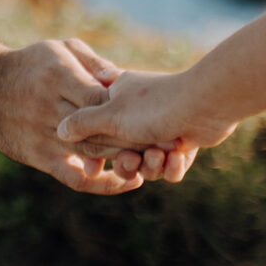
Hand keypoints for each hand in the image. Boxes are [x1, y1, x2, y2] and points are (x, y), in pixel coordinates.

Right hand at [0, 38, 165, 193]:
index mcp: (57, 77)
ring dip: (126, 159)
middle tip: (169, 142)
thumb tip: (123, 79)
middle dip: (137, 138)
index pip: (101, 100)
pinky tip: (127, 181)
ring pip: (93, 154)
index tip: (158, 114)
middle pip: (101, 130)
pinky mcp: (38, 158)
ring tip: (155, 158)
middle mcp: (49, 109)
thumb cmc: (31, 63)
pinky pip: (74, 177)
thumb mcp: (59, 48)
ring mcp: (42, 136)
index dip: (130, 111)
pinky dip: (102, 182)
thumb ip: (92, 62)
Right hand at [56, 68, 236, 179]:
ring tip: (160, 155)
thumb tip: (59, 131)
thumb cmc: (153, 105)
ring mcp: (162, 127)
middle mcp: (139, 112)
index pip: (95, 128)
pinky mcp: (184, 141)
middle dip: (127, 162)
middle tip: (133, 158)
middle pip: (122, 151)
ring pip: (147, 161)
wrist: (206, 103)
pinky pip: (171, 165)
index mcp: (117, 98)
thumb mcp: (109, 115)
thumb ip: (83, 123)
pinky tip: (177, 159)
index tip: (91, 167)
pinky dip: (172, 167)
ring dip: (152, 165)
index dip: (94, 152)